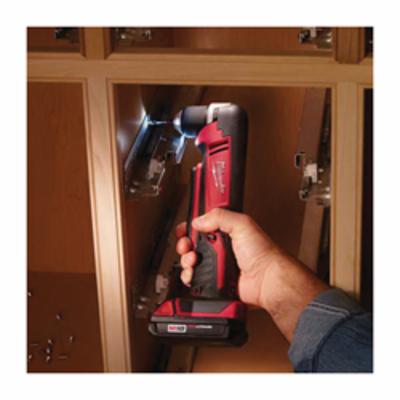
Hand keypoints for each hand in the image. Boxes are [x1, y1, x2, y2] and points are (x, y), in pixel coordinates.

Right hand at [176, 208, 328, 340]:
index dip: (191, 227)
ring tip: (192, 259)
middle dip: (185, 244)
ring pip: (191, 261)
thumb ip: (220, 216)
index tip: (184, 229)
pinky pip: (196, 279)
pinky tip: (194, 273)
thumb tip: (199, 220)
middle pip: (193, 244)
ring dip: (186, 260)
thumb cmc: (263, 253)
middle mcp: (221, 248)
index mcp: (227, 232)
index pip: (202, 225)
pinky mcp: (214, 282)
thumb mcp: (242, 224)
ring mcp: (217, 265)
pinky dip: (190, 276)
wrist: (267, 280)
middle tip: (186, 245)